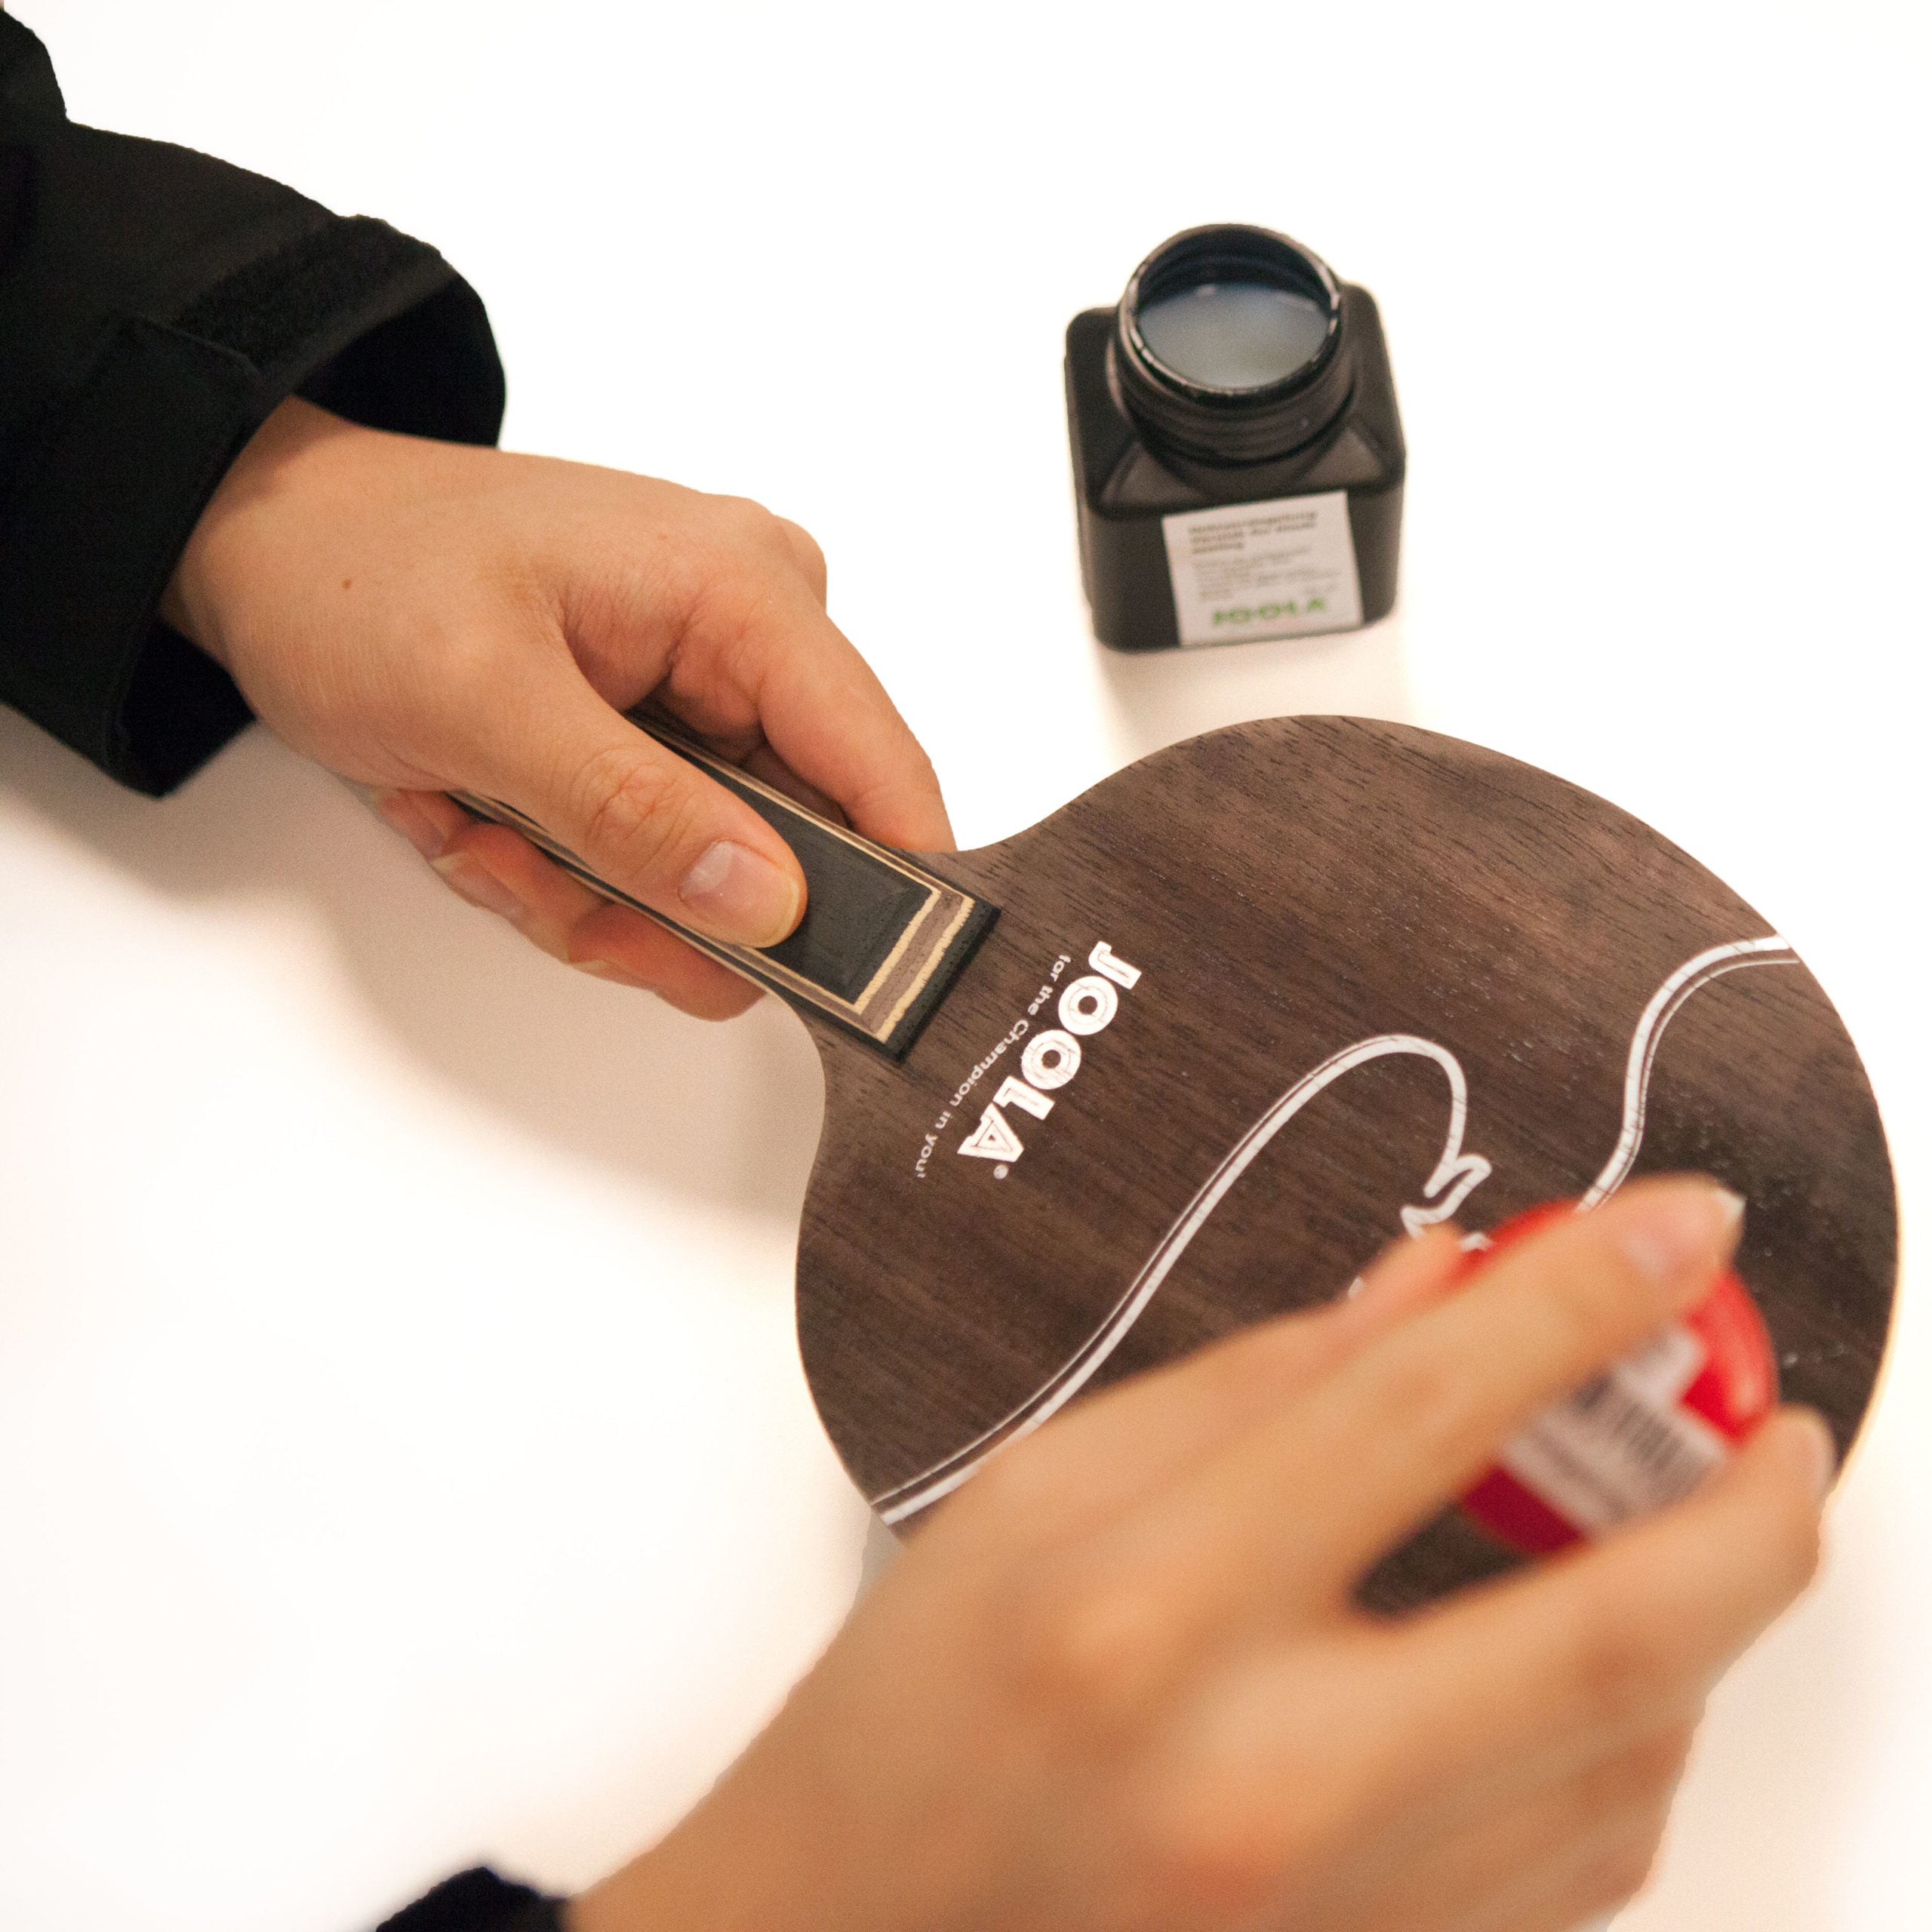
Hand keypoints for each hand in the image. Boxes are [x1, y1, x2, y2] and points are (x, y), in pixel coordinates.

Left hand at [161, 398, 951, 1015]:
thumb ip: (632, 810)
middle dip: (651, 897)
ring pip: (712, 873)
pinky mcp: (664, 730)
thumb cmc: (352, 575)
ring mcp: (708, 685)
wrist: (264, 542)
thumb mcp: (479, 701)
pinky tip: (482, 813)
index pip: (879, 767)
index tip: (840, 993)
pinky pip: (659, 856)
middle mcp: (751, 633)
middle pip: (788, 847)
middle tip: (529, 874)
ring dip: (586, 886)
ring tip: (477, 825)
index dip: (883, 893)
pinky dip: (566, 867)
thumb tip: (768, 902)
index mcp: (744, 589)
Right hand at [571, 1177, 1829, 1931]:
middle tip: (1778, 1422)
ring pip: (1635, 1755)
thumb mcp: (1054, 1480)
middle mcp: (1268, 1776)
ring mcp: (1344, 1909)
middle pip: (1615, 1627)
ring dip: (1699, 1619)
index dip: (1575, 1294)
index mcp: (1155, 1604)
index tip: (1676, 1227)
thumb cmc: (929, 1699)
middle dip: (1752, 1504)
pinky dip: (1633, 1733)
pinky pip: (1589, 1856)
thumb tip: (1440, 1285)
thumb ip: (1265, 1378)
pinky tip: (1592, 1656)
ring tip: (1675, 1524)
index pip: (1421, 1406)